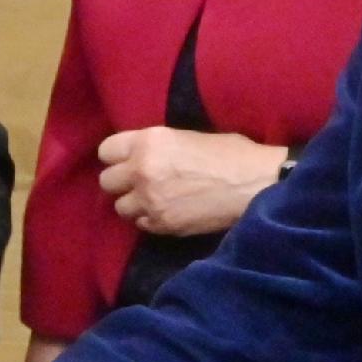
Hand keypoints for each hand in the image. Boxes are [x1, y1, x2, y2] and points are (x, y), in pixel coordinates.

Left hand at [95, 124, 287, 240]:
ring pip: (120, 207)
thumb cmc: (231, 154)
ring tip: (153, 200)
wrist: (256, 185)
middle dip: (121, 182)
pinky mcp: (163, 225)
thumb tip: (142, 155)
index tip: (127, 160)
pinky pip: (141, 224)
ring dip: (134, 204)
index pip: (106, 151)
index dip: (117, 156)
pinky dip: (150, 219)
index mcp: (149, 142)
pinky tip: (167, 212)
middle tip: (140, 182)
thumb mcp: (186, 136)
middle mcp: (142, 170)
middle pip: (107, 181)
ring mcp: (150, 201)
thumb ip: (158, 147)